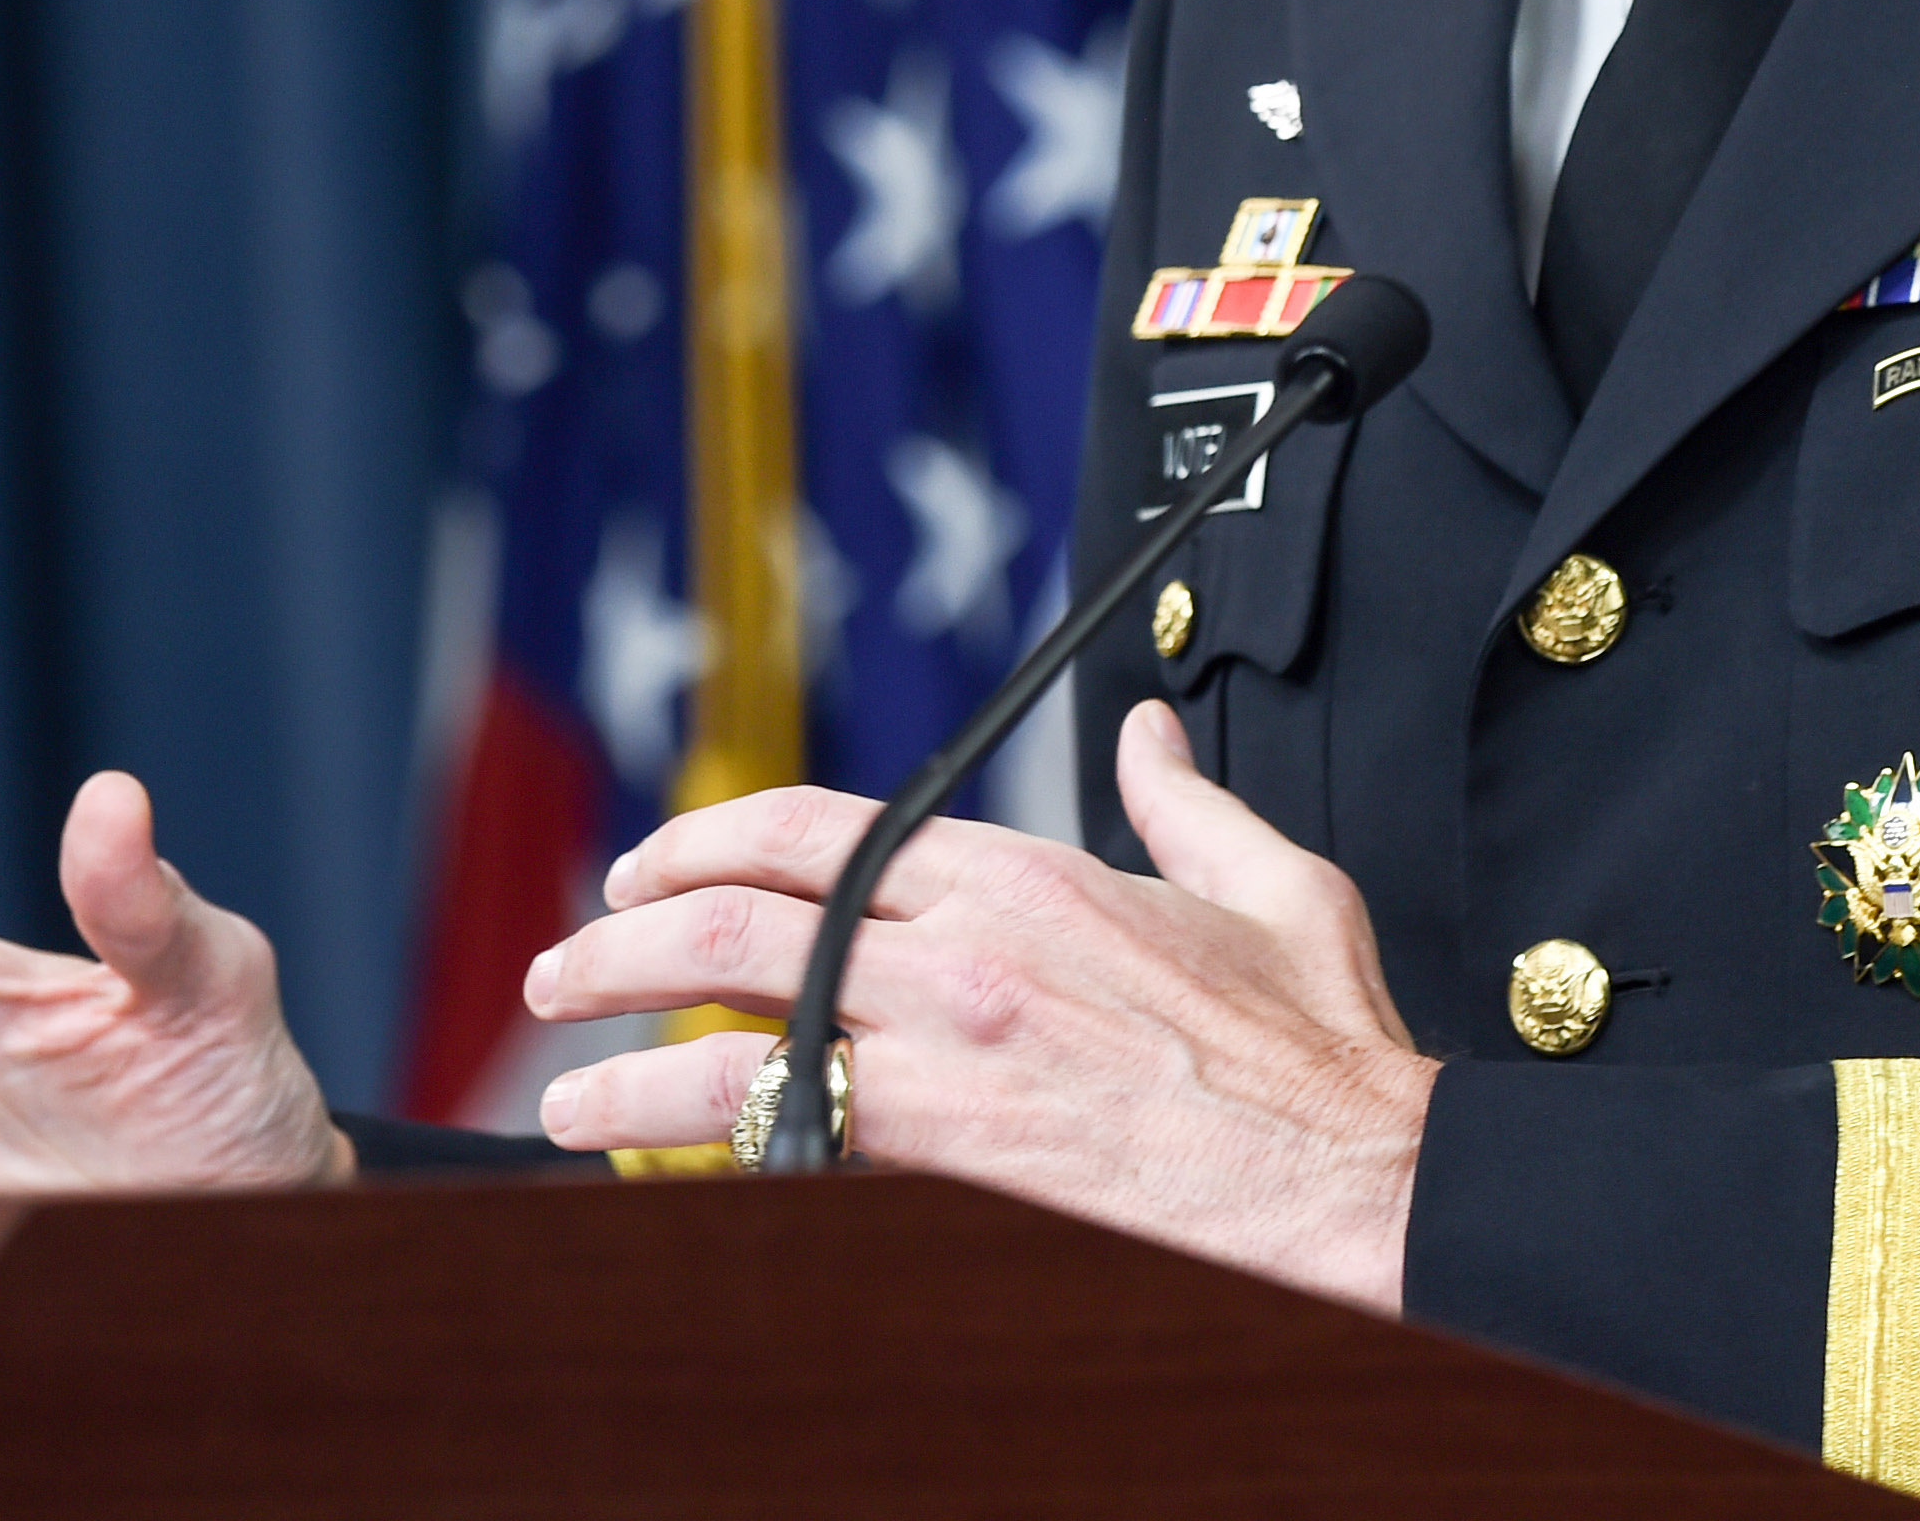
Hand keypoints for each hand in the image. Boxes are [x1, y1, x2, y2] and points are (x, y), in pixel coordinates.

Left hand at [519, 700, 1434, 1310]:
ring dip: (628, 1067)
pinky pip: (798, 1143)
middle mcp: (964, 955)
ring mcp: (952, 1059)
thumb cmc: (1320, 1056)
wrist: (1358, 1181)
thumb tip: (1151, 738)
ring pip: (737, 1041)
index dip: (701, 840)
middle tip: (562, 977)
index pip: (810, 829)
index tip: (644, 869)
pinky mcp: (956, 1157)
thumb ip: (1186, 805)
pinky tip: (672, 1172)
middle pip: (734, 925)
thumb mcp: (1272, 886)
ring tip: (567, 1091)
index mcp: (1019, 877)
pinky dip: (718, 1151)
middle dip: (620, 946)